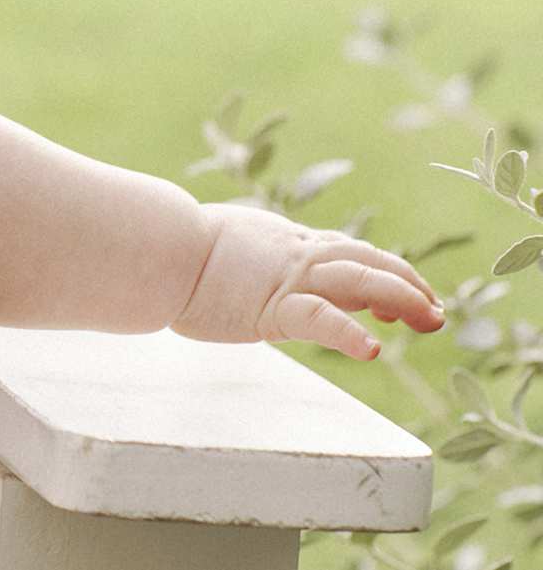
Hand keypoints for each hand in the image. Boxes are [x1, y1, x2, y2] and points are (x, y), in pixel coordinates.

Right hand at [171, 202, 445, 358]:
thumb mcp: (220, 242)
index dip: (381, 268)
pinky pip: (322, 319)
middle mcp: (295, 253)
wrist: (155, 247)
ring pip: (362, 280)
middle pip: (368, 261)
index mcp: (283, 240)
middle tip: (435, 310)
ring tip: (430, 320)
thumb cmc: (170, 247)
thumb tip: (232, 261)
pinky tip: (373, 350)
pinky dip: (351, 334)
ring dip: (403, 298)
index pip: (345, 250)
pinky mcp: (274, 306)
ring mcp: (288, 277)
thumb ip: (240, 252)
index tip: (404, 291)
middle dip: (408, 283)